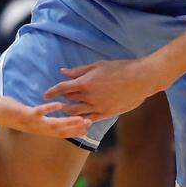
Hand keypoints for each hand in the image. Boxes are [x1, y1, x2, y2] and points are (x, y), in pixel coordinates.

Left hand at [0, 95, 91, 138]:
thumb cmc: (8, 111)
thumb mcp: (26, 115)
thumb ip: (37, 116)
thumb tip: (46, 112)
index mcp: (37, 129)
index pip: (60, 132)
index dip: (74, 131)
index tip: (87, 127)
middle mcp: (36, 129)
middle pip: (60, 132)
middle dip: (75, 128)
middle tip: (89, 124)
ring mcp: (30, 123)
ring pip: (53, 126)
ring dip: (68, 123)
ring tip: (80, 118)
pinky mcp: (24, 115)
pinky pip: (39, 113)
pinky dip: (49, 110)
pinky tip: (59, 105)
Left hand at [43, 59, 161, 121]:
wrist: (140, 79)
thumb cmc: (120, 69)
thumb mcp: (97, 66)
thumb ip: (79, 71)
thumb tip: (63, 72)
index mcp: (85, 82)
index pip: (62, 88)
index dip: (52, 92)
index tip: (45, 95)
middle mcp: (89, 96)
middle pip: (68, 102)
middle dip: (60, 103)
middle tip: (55, 104)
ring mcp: (97, 106)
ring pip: (77, 113)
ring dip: (69, 112)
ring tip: (65, 112)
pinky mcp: (107, 113)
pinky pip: (90, 119)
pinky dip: (82, 120)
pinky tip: (78, 120)